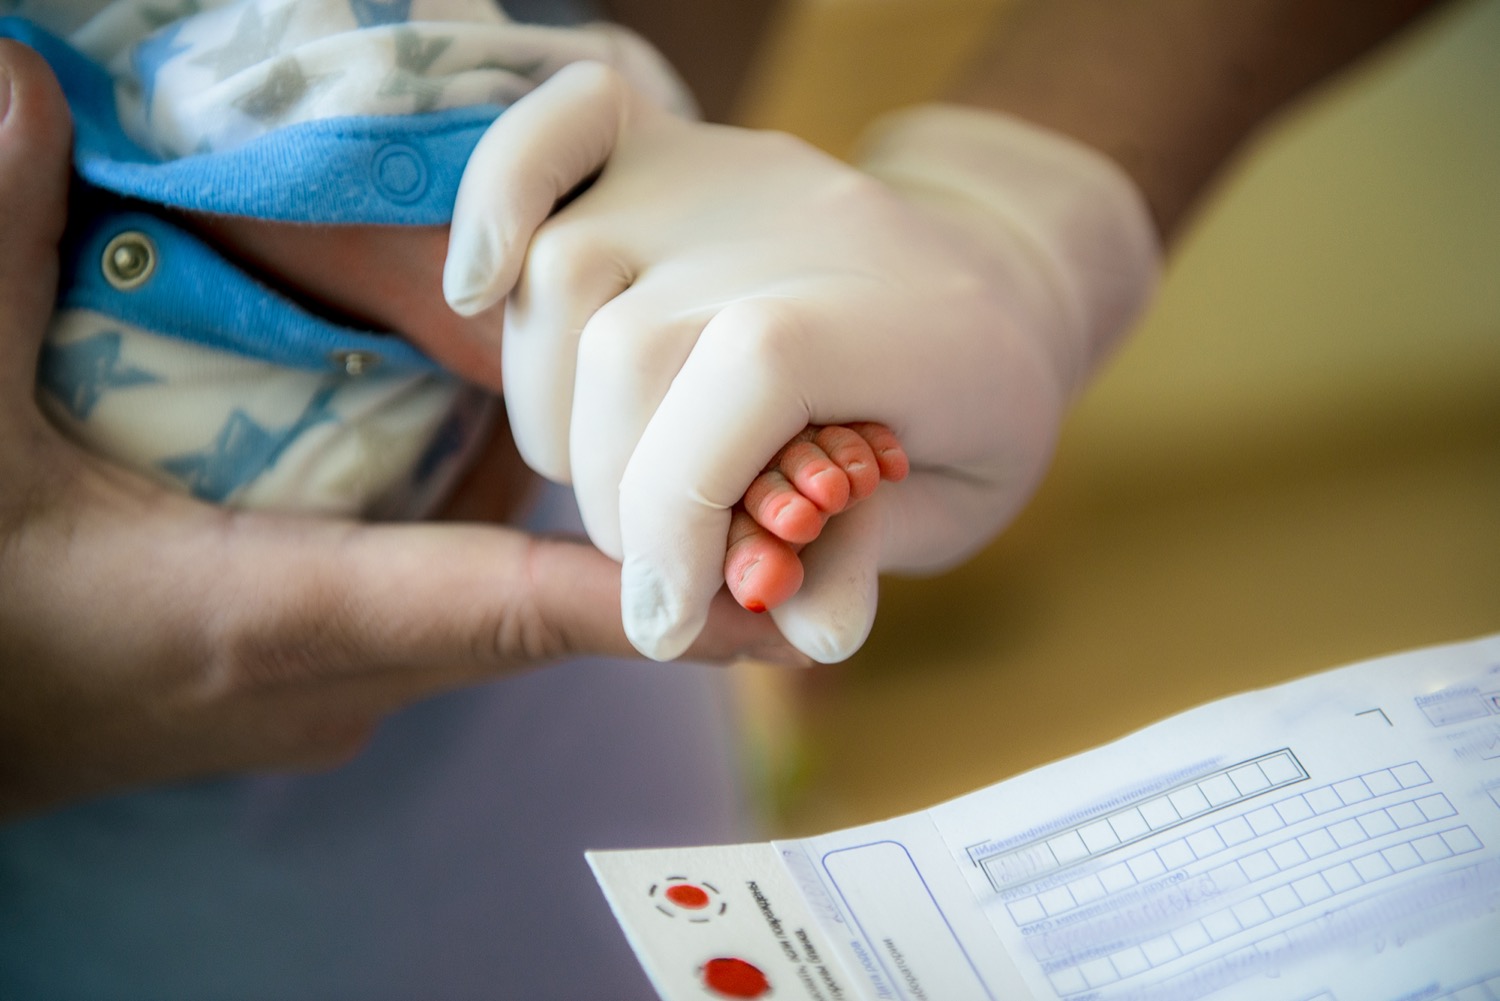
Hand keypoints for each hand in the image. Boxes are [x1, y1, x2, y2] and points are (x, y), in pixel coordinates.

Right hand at [0, 42, 798, 820]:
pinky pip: (450, 615)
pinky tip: (518, 465)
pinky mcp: (318, 685)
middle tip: (764, 486)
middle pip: (538, 610)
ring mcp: (337, 693)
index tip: (782, 600)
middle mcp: (340, 675)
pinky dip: (498, 549)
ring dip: (582, 544)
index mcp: (270, 616)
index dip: (648, 594)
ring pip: (501, 615)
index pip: (499, 602)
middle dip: (647, 552)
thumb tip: (12, 82)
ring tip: (673, 463)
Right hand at [441, 62, 1158, 662]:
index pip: (757, 369)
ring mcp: (723, 171)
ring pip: (567, 277)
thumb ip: (872, 556)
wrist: (981, 282)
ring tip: (618, 484)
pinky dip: (495, 206)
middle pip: (635, 346)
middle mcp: (802, 220)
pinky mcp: (663, 145)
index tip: (666, 618)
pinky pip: (548, 137)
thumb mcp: (957, 504)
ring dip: (560, 417)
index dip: (684, 508)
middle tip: (660, 571)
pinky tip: (478, 289)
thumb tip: (811, 633)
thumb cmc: (967, 410)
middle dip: (622, 502)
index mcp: (903, 313)